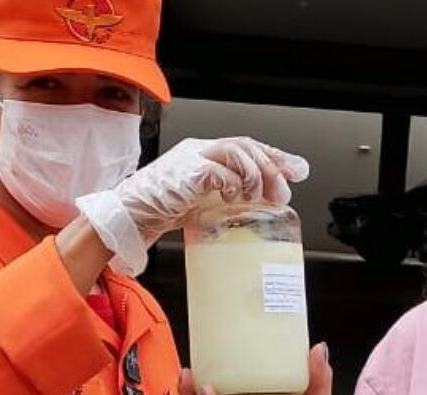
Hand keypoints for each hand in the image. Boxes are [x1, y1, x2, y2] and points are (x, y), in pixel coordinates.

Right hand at [76, 136, 309, 275]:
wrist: (129, 216)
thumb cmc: (160, 210)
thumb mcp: (203, 202)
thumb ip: (228, 198)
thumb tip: (260, 208)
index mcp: (204, 154)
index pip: (248, 146)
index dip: (275, 156)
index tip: (298, 170)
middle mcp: (200, 150)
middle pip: (247, 145)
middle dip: (272, 166)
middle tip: (284, 191)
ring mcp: (192, 158)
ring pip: (237, 152)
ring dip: (255, 175)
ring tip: (258, 197)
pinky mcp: (186, 173)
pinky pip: (219, 171)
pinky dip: (232, 184)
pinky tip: (233, 198)